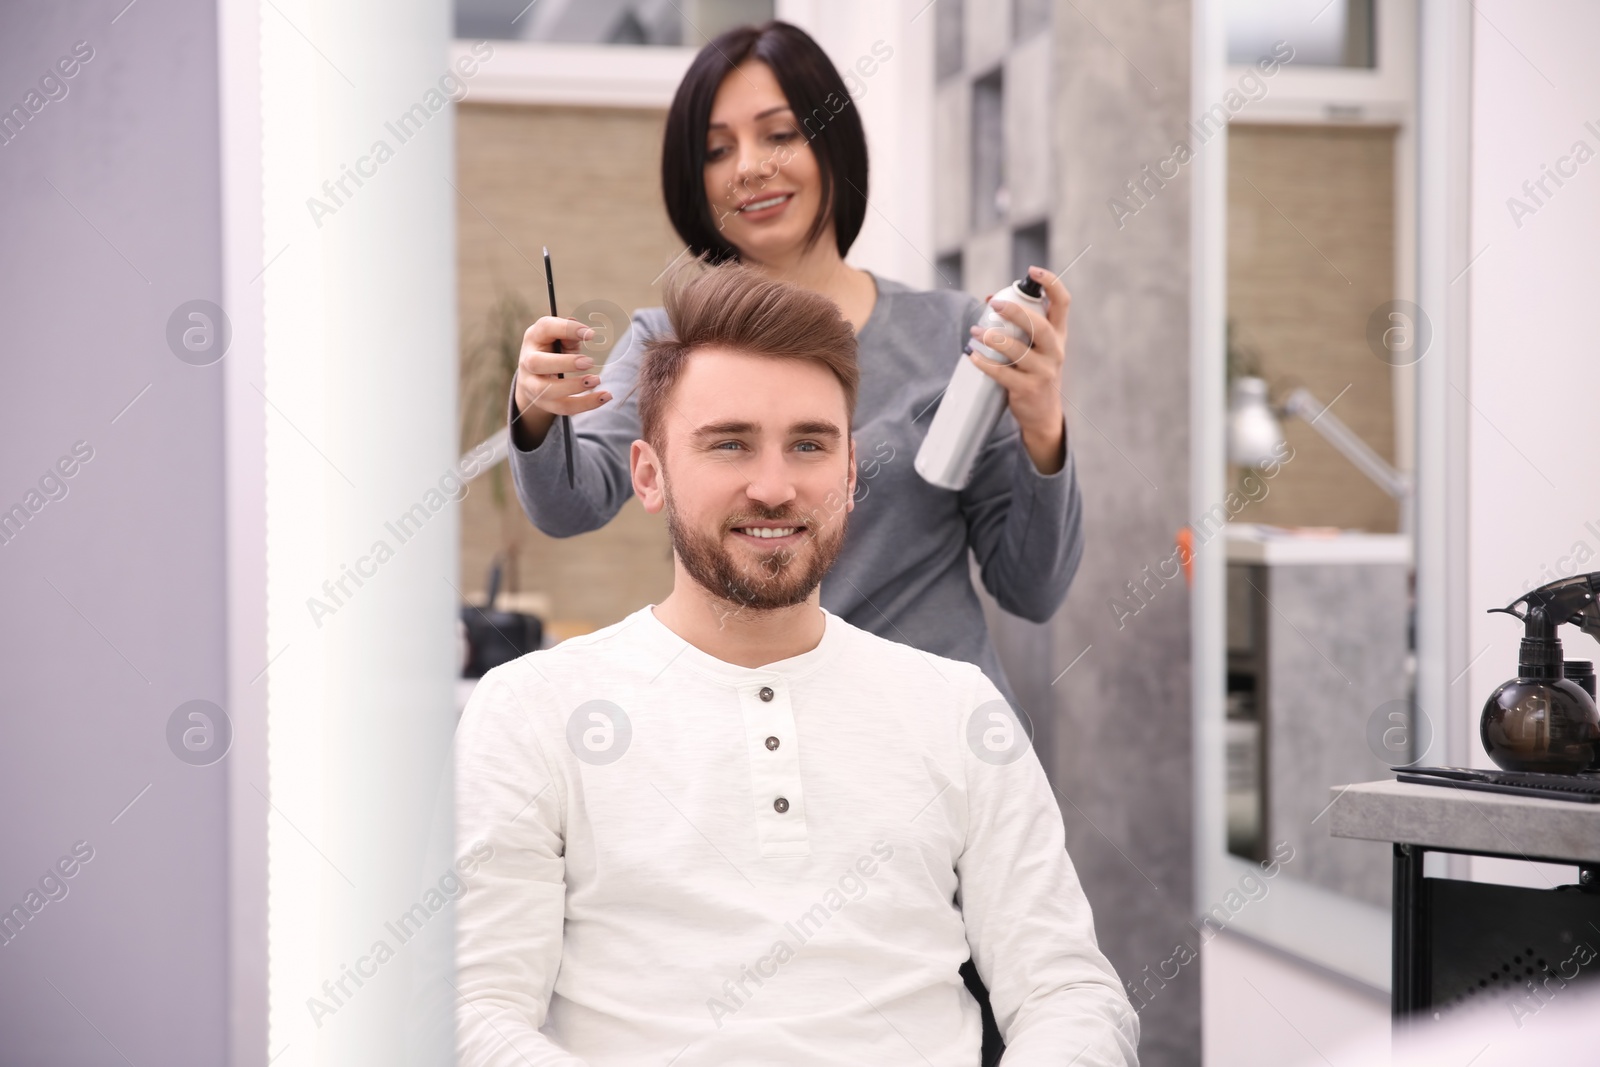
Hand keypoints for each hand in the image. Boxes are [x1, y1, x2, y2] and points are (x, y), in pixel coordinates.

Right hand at [511, 316, 613, 447]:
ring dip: (574, 386)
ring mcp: (532, 385)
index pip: (545, 328)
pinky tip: (604, 397)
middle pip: (537, 363)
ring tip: (597, 380)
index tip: (591, 334)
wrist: (535, 377)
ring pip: (547, 391)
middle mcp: (527, 361)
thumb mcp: (560, 338)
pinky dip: (586, 404)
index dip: (567, 330)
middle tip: (589, 362)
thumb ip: (570, 335)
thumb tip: (586, 334)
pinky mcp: (544, 403)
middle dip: (565, 363)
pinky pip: (563, 408)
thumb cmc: (553, 350)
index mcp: (533, 337)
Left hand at [969, 265, 1069, 474]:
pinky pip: (1004, 374)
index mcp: (1058, 336)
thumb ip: (1017, 325)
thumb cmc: (1034, 373)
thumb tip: (989, 299)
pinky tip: (973, 357)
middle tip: (993, 304)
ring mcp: (1044, 372)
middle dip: (1016, 312)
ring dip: (994, 339)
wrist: (1043, 415)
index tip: (1033, 271)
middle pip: (1040, 326)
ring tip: (976, 333)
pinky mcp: (1028, 389)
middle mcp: (1055, 352)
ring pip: (1020, 351)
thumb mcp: (1034, 348)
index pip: (1063, 304)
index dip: (1052, 284)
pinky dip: (986, 364)